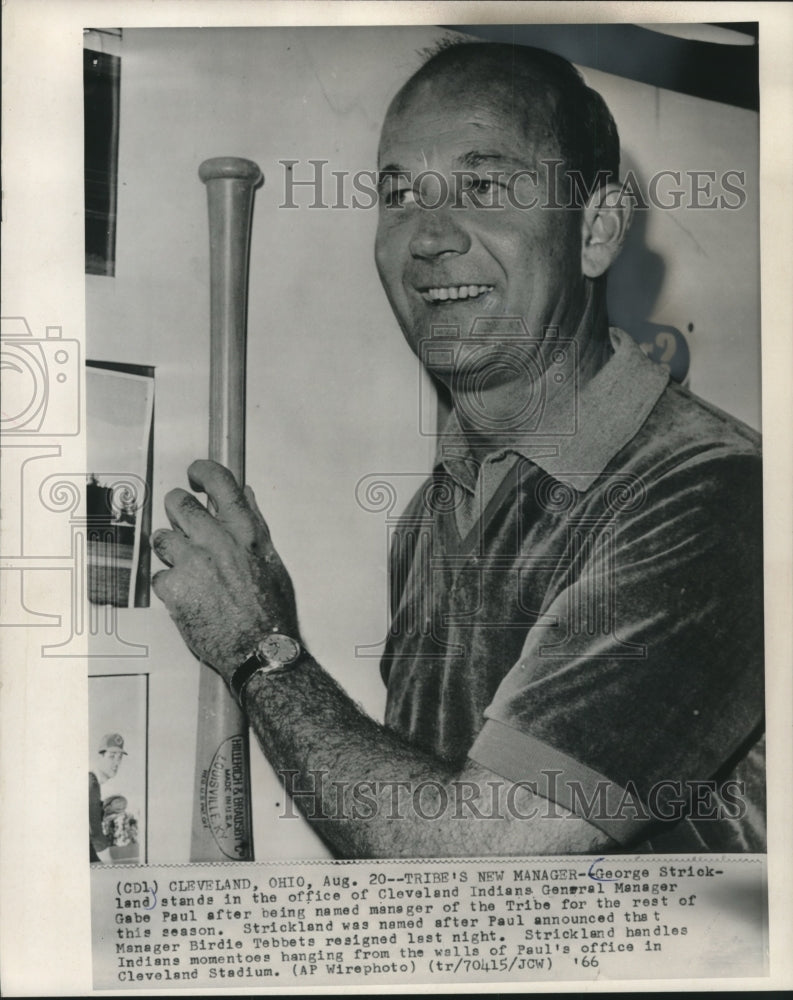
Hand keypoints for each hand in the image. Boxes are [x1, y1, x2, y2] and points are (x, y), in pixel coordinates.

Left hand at [151, 460, 298, 682]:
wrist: (259, 651)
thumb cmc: (271, 612)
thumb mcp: (272, 562)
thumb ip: (254, 525)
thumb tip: (245, 496)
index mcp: (245, 533)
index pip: (220, 483)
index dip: (203, 471)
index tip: (196, 474)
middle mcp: (217, 542)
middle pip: (178, 503)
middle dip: (177, 509)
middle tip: (182, 522)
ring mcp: (192, 564)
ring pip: (162, 538)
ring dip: (171, 550)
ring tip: (188, 568)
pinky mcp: (174, 588)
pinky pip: (159, 574)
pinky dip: (170, 584)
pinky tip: (188, 595)